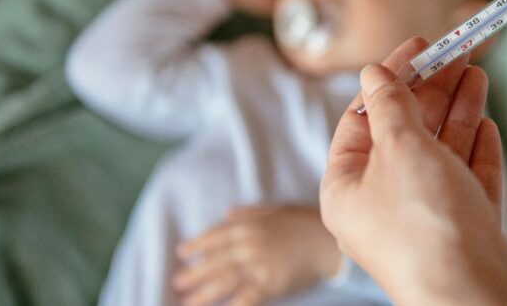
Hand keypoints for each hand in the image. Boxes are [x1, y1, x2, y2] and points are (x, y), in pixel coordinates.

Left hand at [173, 205, 339, 305]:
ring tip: (187, 303)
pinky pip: (246, 297)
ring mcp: (259, 264)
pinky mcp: (271, 282)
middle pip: (215, 261)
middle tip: (177, 283)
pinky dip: (232, 305)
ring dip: (203, 293)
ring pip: (224, 281)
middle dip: (194, 273)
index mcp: (249, 226)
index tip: (182, 254)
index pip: (215, 236)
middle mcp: (249, 244)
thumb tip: (226, 212)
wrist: (329, 240)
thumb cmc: (305, 222)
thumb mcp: (276, 209)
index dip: (197, 245)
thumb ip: (250, 212)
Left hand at [320, 37, 506, 305]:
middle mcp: (382, 206)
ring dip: (458, 111)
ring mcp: (426, 221)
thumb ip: (389, 106)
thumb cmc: (427, 225)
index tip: (420, 45)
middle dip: (432, 89)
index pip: (362, 119)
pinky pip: (467, 182)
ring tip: (477, 72)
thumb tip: (372, 73)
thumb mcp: (399, 148)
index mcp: (347, 190)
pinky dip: (476, 151)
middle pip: (405, 133)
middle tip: (458, 49)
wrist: (477, 299)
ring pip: (440, 155)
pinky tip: (487, 123)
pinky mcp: (465, 232)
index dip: (390, 77)